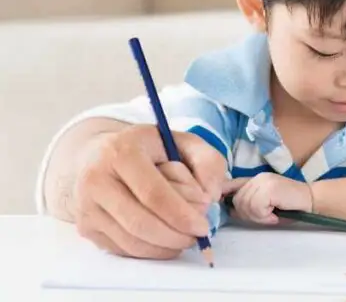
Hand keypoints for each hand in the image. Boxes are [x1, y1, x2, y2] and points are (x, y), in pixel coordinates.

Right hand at [73, 124, 225, 258]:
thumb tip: (211, 195)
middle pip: (140, 222)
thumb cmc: (151, 150)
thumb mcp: (185, 143)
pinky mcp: (85, 226)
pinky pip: (121, 249)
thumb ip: (208, 162)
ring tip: (184, 239)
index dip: (181, 215)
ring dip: (164, 247)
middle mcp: (97, 178)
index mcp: (122, 152)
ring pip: (130, 241)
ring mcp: (86, 205)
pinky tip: (165, 240)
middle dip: (175, 236)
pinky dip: (149, 251)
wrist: (102, 154)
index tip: (203, 226)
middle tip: (197, 237)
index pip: (153, 193)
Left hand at [223, 173, 312, 223]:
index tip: (221, 204)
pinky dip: (265, 216)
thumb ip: (248, 203)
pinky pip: (256, 207)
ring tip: (272, 215)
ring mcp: (264, 181)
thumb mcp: (265, 204)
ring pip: (246, 205)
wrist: (311, 200)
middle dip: (248, 214)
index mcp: (254, 179)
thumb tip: (229, 210)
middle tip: (266, 216)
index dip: (222, 195)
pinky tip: (275, 214)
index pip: (230, 184)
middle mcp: (257, 178)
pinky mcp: (270, 188)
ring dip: (258, 216)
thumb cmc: (289, 206)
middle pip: (237, 200)